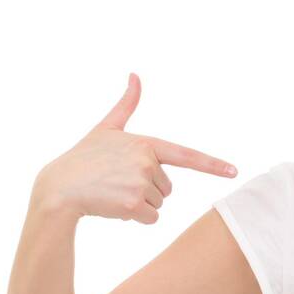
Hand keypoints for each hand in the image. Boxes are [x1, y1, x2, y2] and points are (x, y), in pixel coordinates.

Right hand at [32, 73, 237, 223]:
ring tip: (114, 192)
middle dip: (147, 190)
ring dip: (140, 204)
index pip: (187, 156)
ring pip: (159, 204)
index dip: (213, 165)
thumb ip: (127, 104)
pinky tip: (113, 206)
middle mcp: (147, 162)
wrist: (59, 188)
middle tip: (118, 182)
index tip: (234, 172)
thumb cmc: (84, 157)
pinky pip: (151, 218)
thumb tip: (135, 74)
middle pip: (167, 188)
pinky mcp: (133, 205)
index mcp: (146, 143)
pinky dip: (135, 217)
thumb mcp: (106, 128)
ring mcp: (140, 183)